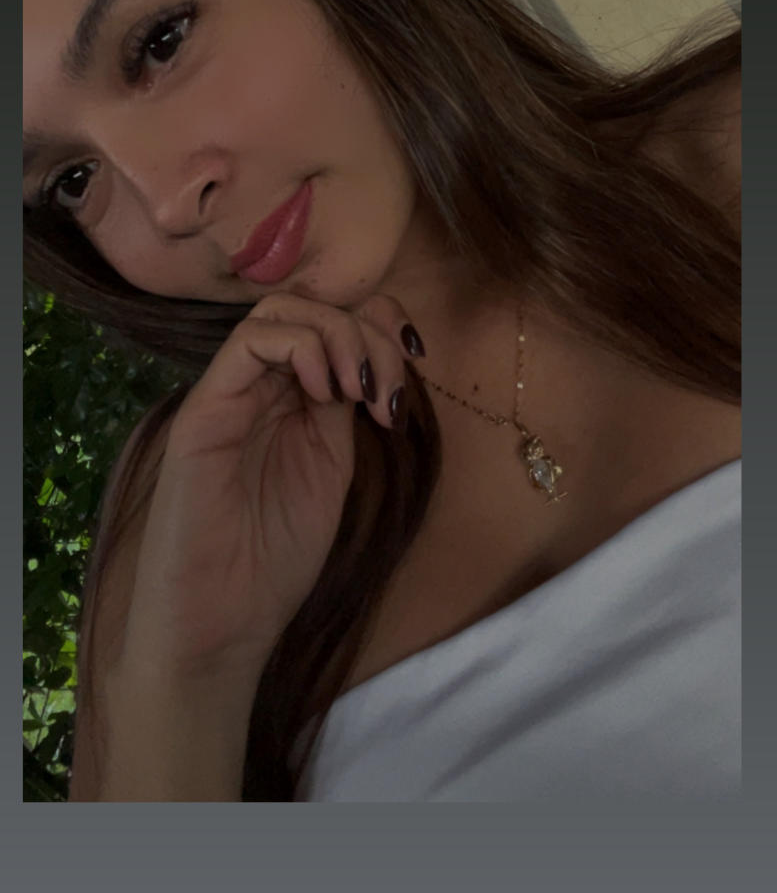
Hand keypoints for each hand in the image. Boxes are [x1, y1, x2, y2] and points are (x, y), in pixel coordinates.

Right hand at [116, 291, 423, 689]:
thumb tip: (378, 359)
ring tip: (358, 392)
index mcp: (289, 398)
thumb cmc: (274, 561)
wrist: (222, 627)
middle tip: (386, 393)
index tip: (415, 362)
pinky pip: (247, 344)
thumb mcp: (332, 469)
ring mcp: (227, 394)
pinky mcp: (203, 413)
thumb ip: (347, 411)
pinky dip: (299, 349)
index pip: (331, 322)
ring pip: (279, 312)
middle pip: (311, 307)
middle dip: (367, 332)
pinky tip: (325, 394)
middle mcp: (256, 386)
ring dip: (337, 334)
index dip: (379, 324)